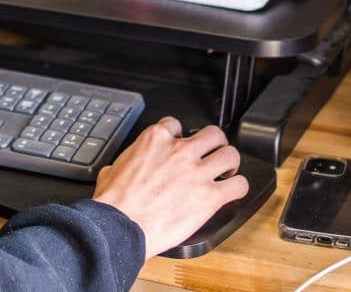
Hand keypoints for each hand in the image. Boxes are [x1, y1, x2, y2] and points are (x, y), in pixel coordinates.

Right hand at [91, 119, 249, 256]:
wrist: (121, 227)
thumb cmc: (115, 204)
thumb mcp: (111, 171)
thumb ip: (124, 163)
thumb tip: (118, 170)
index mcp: (154, 140)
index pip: (176, 124)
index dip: (180, 136)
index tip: (180, 145)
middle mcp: (179, 151)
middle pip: (213, 134)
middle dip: (214, 145)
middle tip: (211, 156)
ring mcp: (197, 172)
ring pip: (231, 154)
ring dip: (230, 163)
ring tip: (226, 172)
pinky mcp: (210, 197)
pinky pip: (239, 185)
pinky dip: (239, 188)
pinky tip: (232, 192)